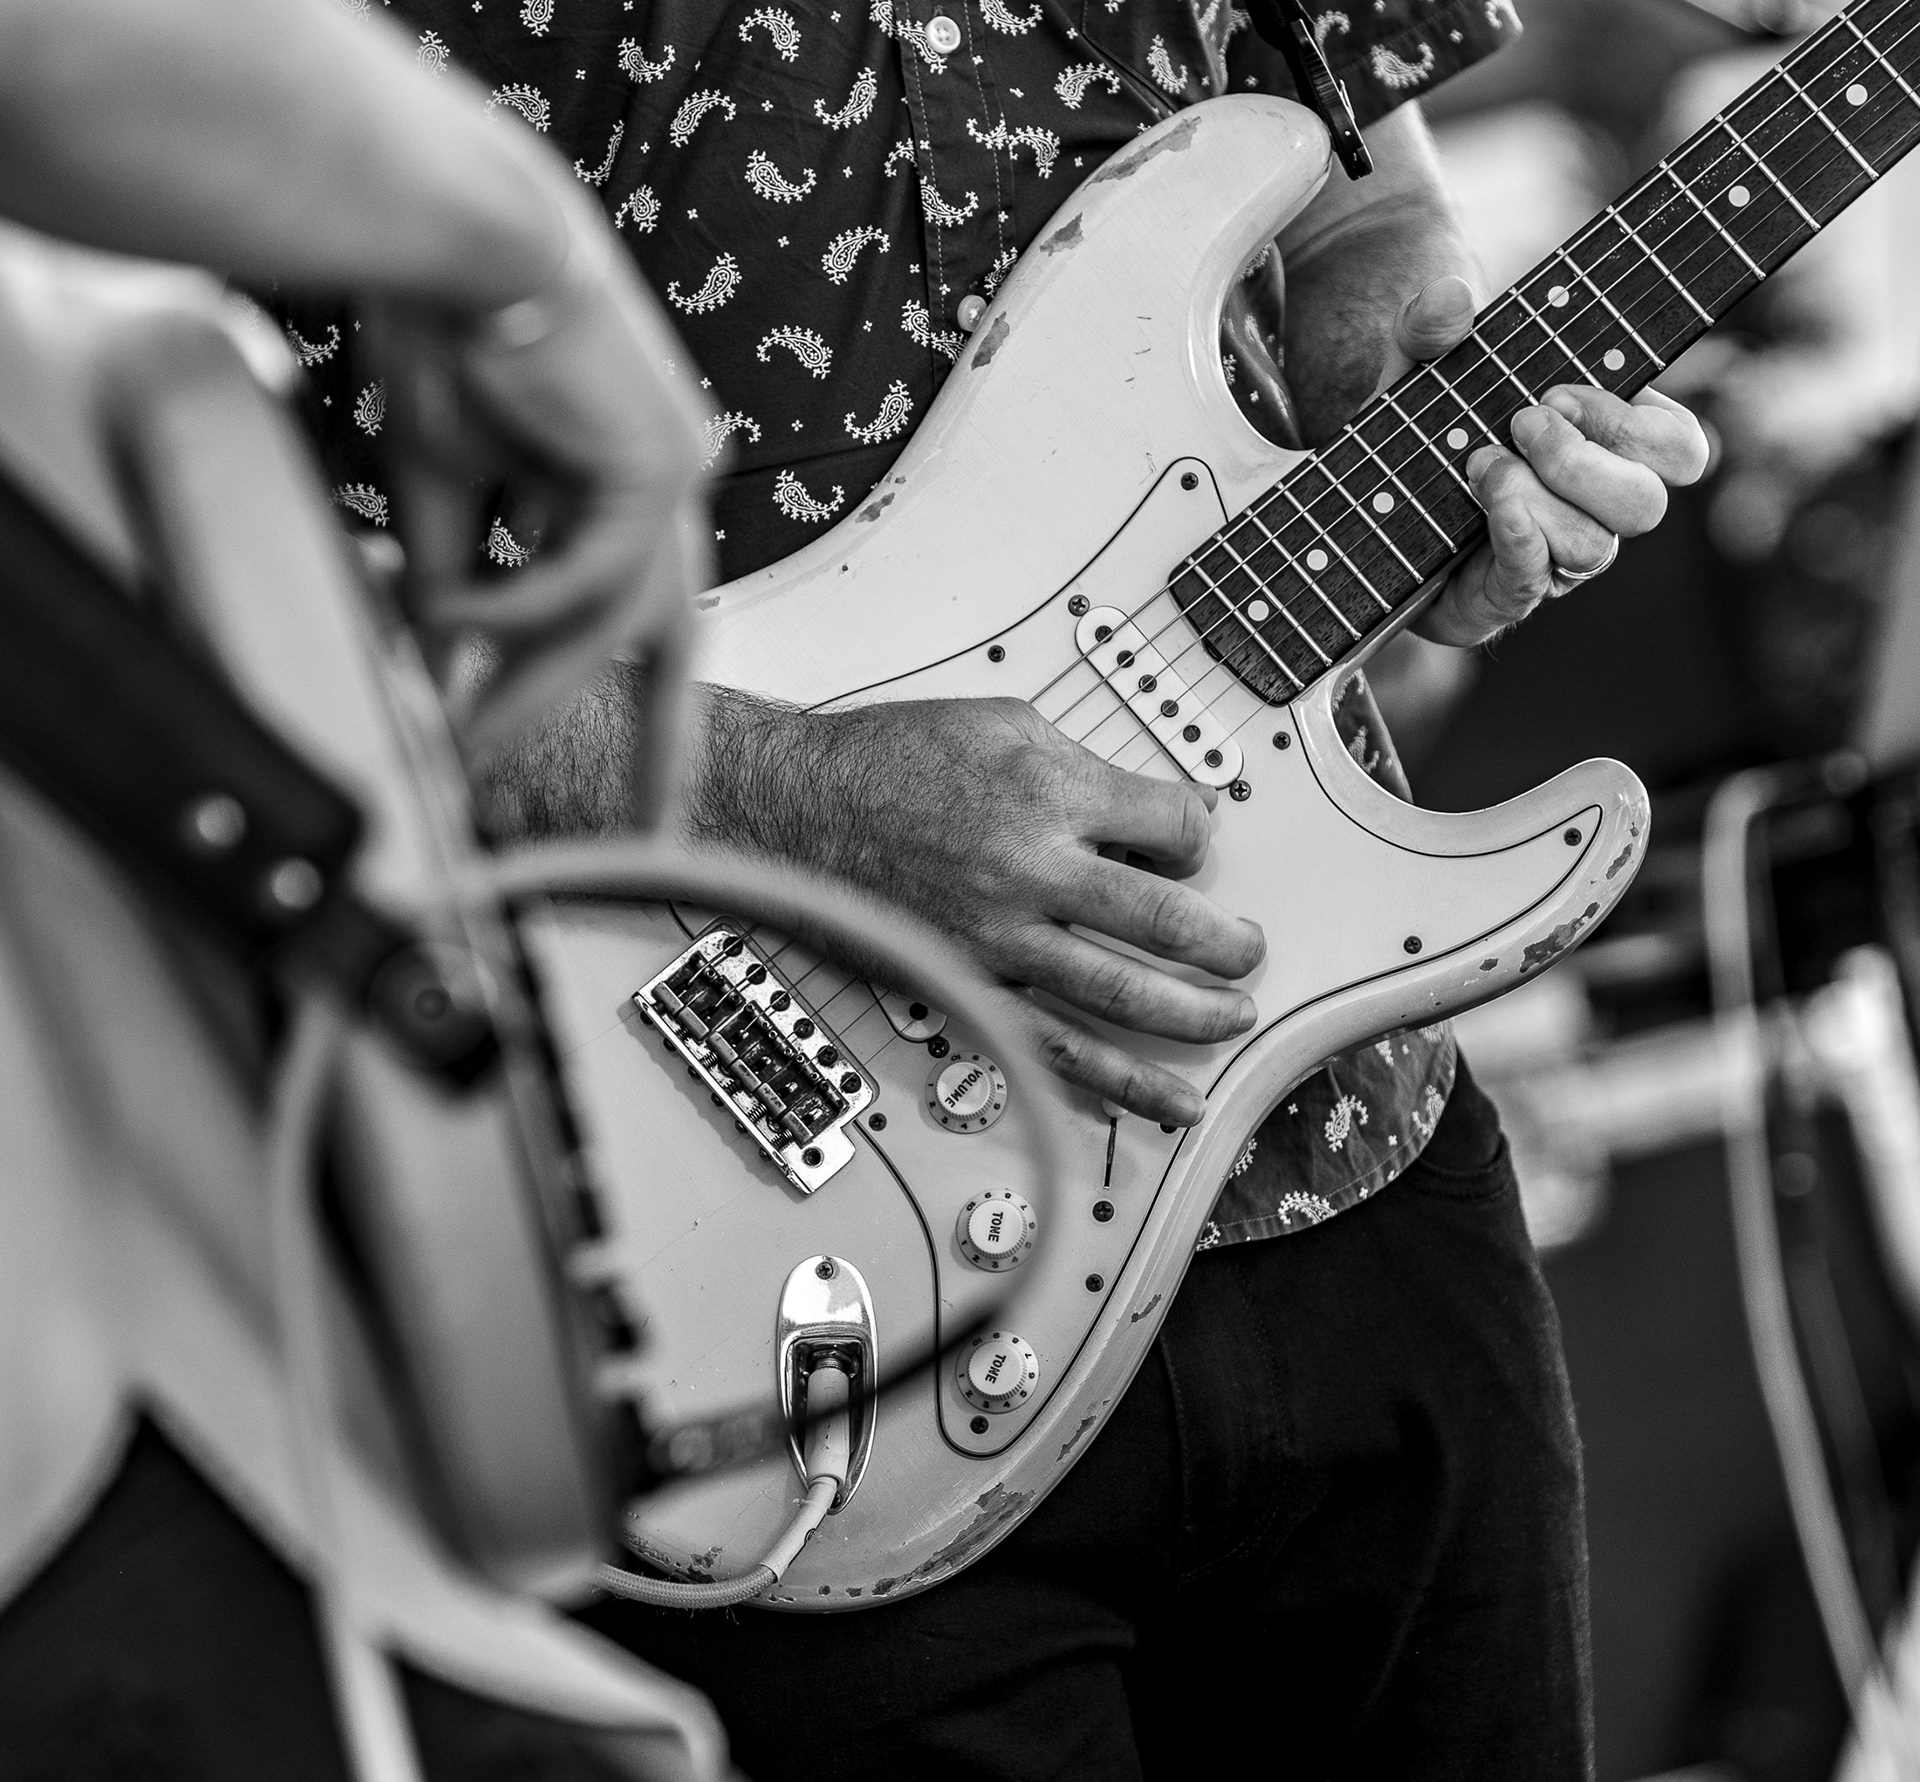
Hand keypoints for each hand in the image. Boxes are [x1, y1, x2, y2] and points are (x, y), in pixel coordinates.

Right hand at [379, 196, 708, 813]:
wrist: (455, 249)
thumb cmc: (448, 344)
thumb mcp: (447, 493)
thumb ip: (457, 583)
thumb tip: (443, 669)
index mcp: (621, 492)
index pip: (642, 617)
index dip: (648, 704)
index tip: (650, 788)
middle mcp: (662, 492)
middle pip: (670, 643)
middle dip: (669, 744)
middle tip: (659, 837)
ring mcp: (672, 481)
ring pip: (614, 624)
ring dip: (533, 686)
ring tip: (461, 736)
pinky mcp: (659, 470)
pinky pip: (582, 581)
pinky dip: (510, 604)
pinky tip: (450, 607)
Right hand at [695, 693, 1265, 1124]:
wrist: (795, 808)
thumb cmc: (891, 758)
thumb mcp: (1000, 721)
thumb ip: (1086, 765)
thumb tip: (1154, 813)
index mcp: (1049, 791)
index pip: (1173, 826)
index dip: (1197, 837)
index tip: (1188, 846)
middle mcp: (1032, 870)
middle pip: (1167, 920)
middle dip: (1226, 943)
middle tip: (1248, 950)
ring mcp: (1000, 938)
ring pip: (1124, 994)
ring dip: (1197, 1013)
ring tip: (1235, 1017)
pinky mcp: (969, 986)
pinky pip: (1055, 1046)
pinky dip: (1121, 1082)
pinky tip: (1172, 1102)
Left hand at [1377, 276, 1710, 645]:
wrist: (1365, 508)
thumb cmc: (1420, 433)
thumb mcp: (1418, 371)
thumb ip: (1430, 327)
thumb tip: (1448, 297)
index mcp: (1606, 447)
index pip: (1678, 447)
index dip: (1633, 423)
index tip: (1555, 392)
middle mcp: (1594, 509)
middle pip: (1648, 504)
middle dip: (1584, 461)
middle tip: (1520, 424)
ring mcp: (1554, 557)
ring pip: (1592, 546)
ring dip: (1537, 499)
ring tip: (1478, 466)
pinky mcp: (1507, 594)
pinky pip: (1534, 579)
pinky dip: (1519, 538)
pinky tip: (1492, 507)